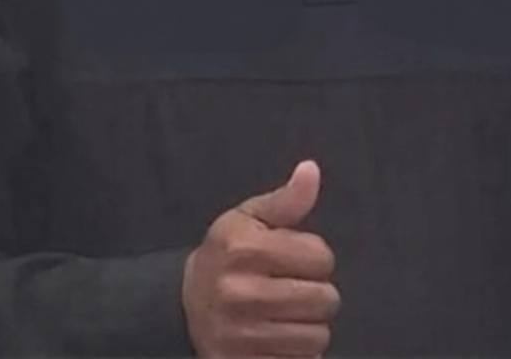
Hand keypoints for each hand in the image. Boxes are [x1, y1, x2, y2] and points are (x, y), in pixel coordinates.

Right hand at [183, 161, 339, 357]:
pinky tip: (279, 335)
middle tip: (294, 285)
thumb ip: (285, 200)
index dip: (315, 255)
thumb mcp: (249, 218)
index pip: (320, 257)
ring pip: (317, 337)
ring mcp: (243, 335)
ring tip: (287, 312)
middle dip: (317, 291)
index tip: (296, 257)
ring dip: (310, 325)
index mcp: (244, 249)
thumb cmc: (226, 254)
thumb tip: (311, 170)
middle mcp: (242, 292)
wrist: (186, 303)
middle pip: (324, 299)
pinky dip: (297, 352)